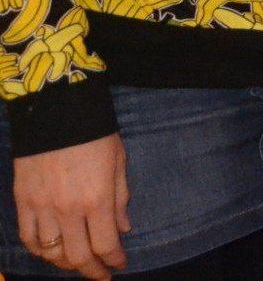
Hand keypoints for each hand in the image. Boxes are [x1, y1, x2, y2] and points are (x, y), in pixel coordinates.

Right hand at [14, 135, 130, 279]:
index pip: (106, 245)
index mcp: (98, 199)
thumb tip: (124, 229)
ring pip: (51, 253)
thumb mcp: (119, 162)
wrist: (56, 113)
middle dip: (92, 271)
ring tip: (78, 263)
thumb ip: (120, 199)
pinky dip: (39, 251)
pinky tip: (50, 252)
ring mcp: (43, 208)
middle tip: (101, 275)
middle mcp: (69, 210)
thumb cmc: (95, 135)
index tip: (120, 265)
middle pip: (78, 257)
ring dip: (66, 264)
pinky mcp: (23, 202)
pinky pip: (28, 238)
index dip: (114, 260)